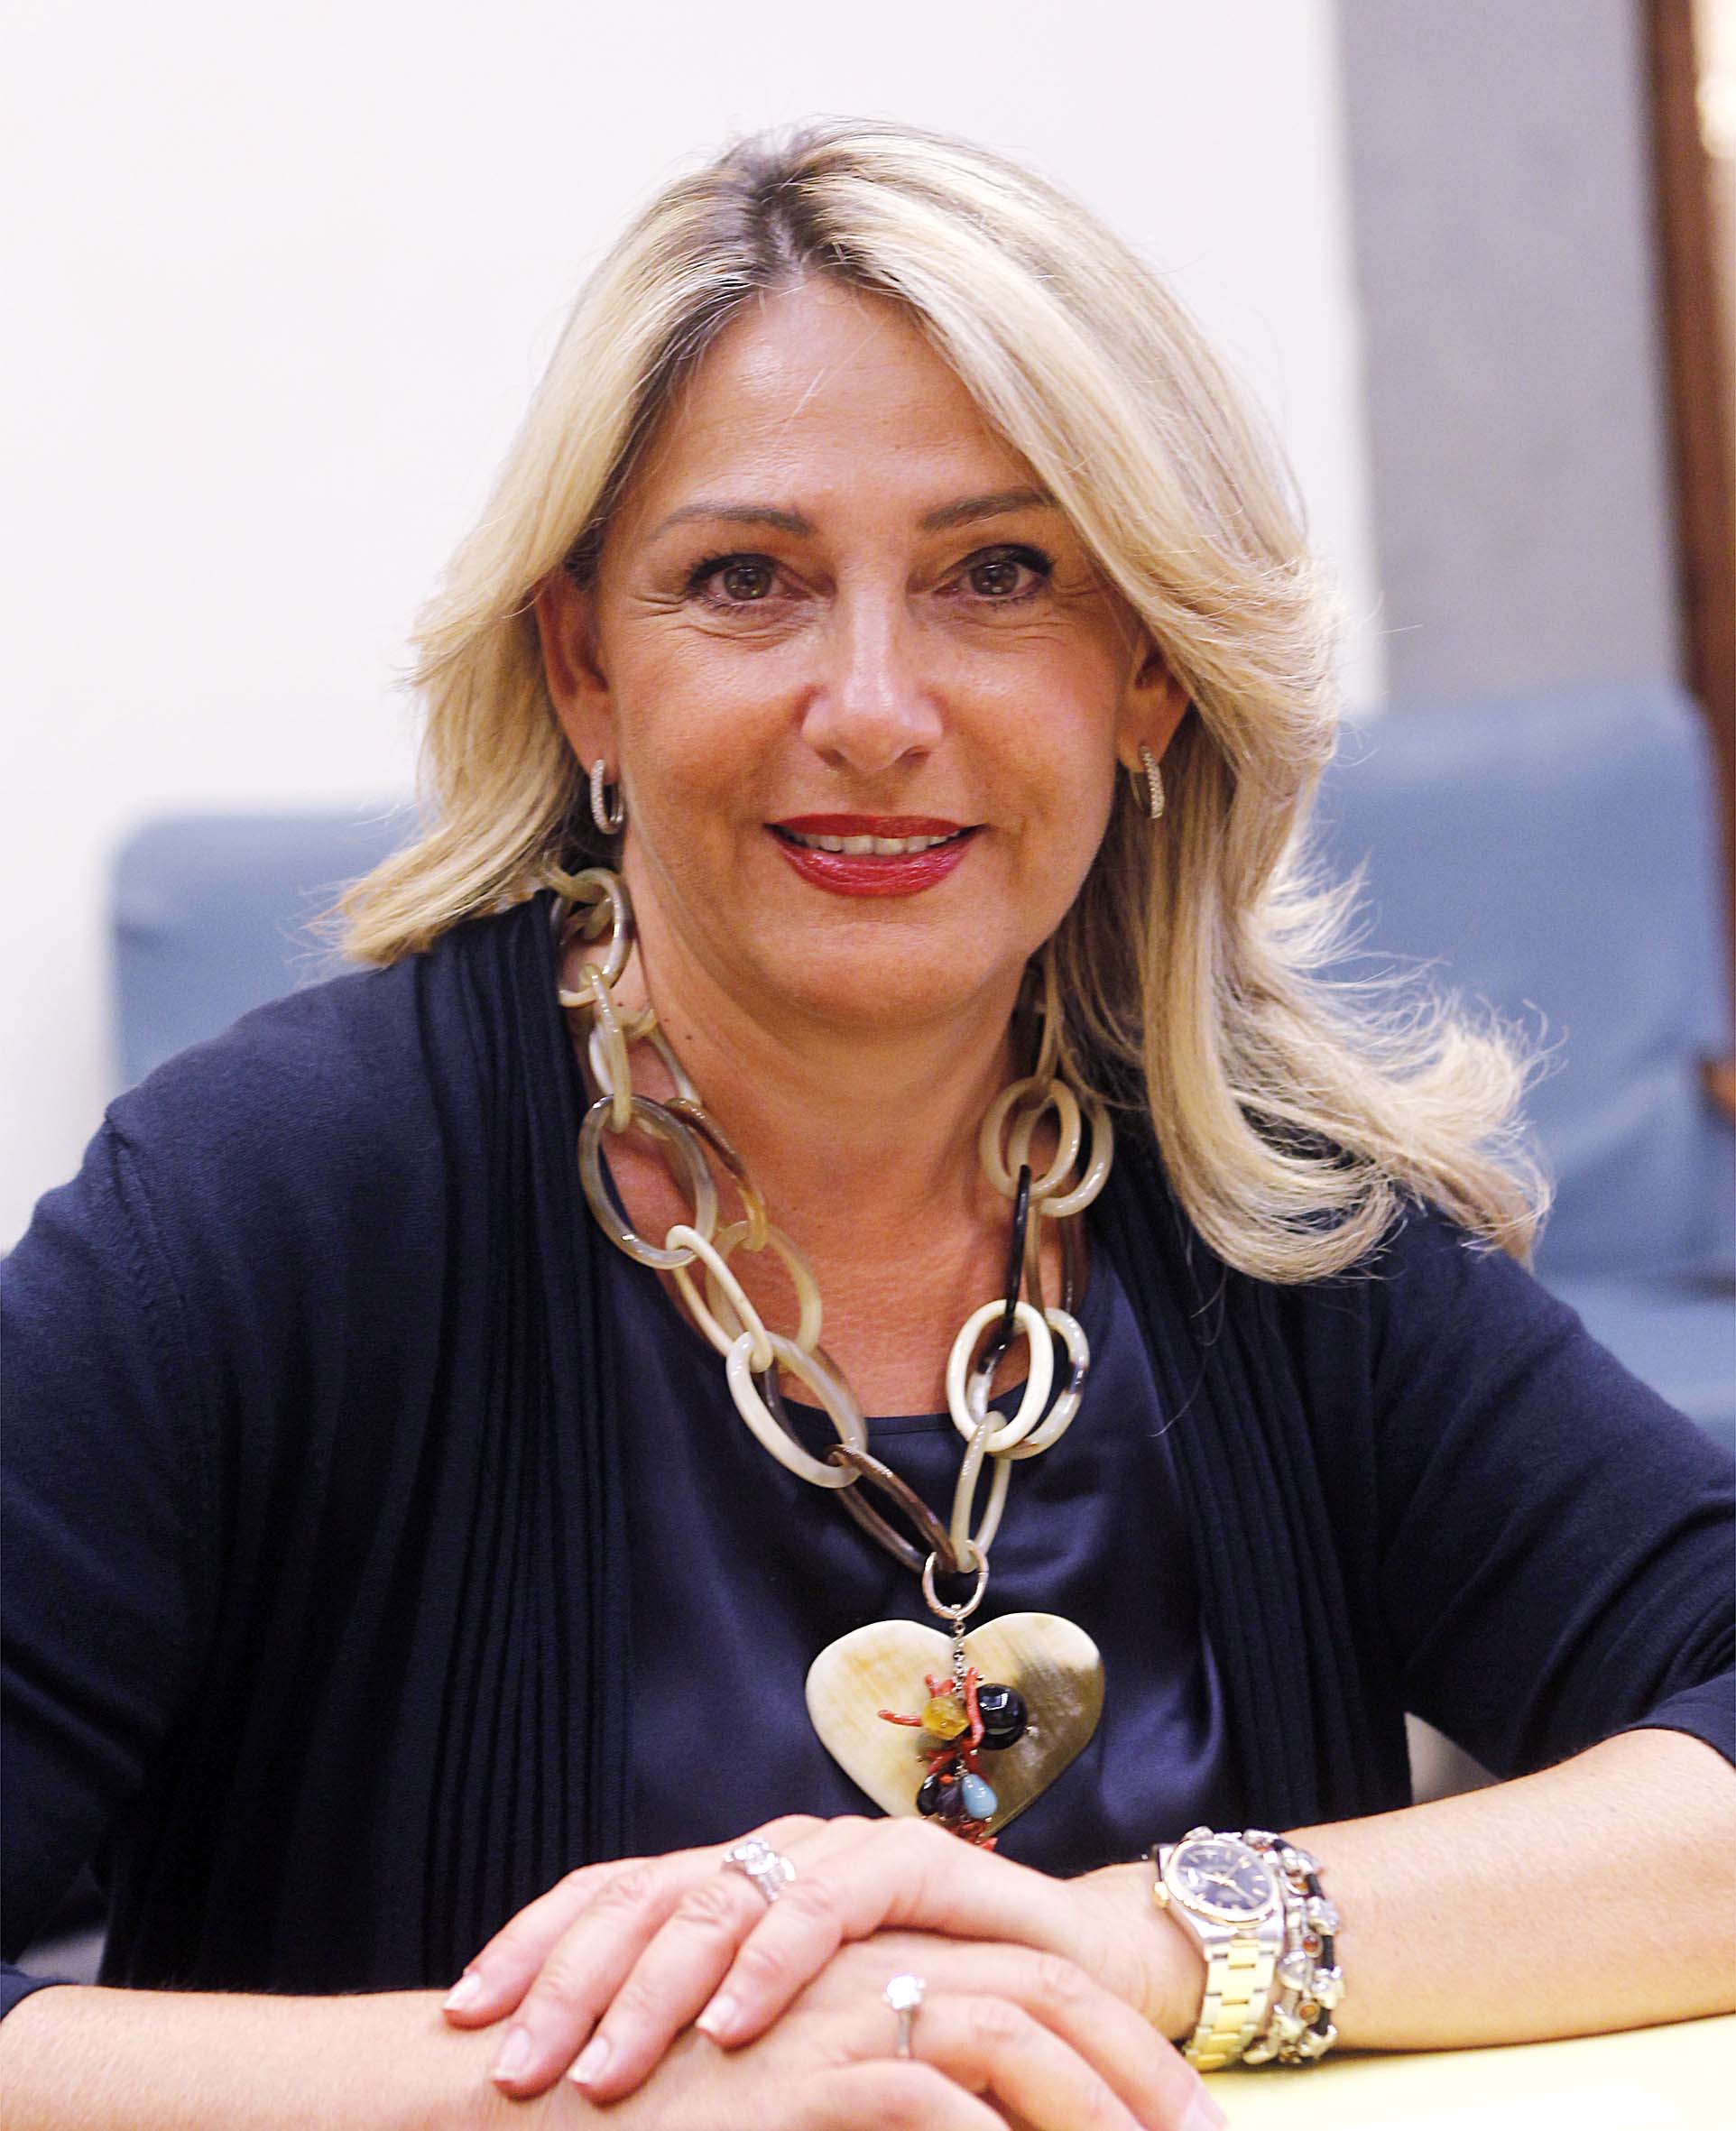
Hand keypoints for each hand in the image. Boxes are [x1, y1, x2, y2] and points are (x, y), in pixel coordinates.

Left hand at [444, 1815, 1202, 2103]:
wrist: (1071, 1987)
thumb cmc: (921, 2031)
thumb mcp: (793, 2050)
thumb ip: (708, 2055)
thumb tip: (575, 2108)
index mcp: (727, 1887)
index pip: (608, 1898)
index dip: (532, 1949)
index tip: (462, 2021)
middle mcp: (771, 1856)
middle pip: (644, 1895)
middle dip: (569, 1983)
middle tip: (512, 2067)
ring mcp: (838, 1854)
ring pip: (720, 1896)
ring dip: (654, 1987)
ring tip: (603, 2070)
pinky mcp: (913, 1866)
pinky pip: (825, 1905)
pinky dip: (773, 1964)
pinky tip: (734, 2026)